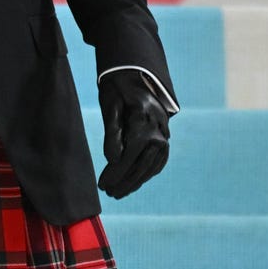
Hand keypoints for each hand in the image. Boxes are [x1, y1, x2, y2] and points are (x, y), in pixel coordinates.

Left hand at [97, 69, 169, 198]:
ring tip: (119, 192)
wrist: (135, 75)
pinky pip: (158, 161)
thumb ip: (112, 133)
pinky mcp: (165, 139)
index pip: (128, 156)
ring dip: (136, 181)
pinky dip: (147, 173)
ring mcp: (165, 136)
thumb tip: (113, 160)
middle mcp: (159, 132)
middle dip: (124, 182)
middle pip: (141, 165)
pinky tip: (136, 181)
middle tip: (109, 193)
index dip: (115, 173)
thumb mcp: (110, 106)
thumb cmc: (117, 88)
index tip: (102, 185)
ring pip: (151, 166)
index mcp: (143, 122)